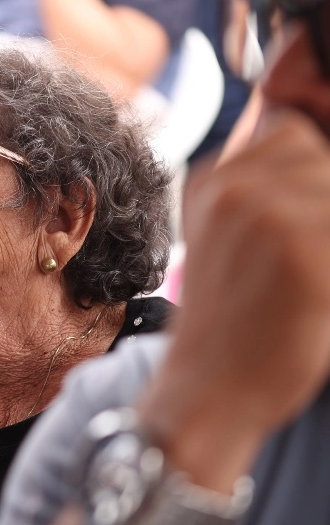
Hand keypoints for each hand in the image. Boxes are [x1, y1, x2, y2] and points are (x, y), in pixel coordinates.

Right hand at [170, 107, 329, 439]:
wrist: (206, 389)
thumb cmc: (230, 323)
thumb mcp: (227, 242)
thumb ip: (260, 193)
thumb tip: (314, 154)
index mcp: (209, 182)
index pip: (290, 134)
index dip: (310, 178)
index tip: (294, 230)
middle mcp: (232, 187)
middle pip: (323, 157)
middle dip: (323, 205)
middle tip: (299, 260)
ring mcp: (266, 213)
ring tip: (308, 280)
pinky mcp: (303, 248)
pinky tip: (316, 296)